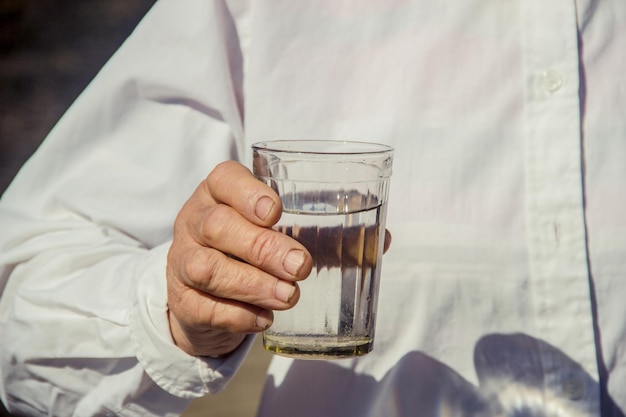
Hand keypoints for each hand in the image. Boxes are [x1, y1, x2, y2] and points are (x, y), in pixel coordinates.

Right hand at [166, 161, 312, 356]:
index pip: (224, 179)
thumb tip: (365, 243)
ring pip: (208, 269)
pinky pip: (205, 308)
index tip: (275, 213)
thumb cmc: (246, 250)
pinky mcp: (182, 302)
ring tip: (288, 296)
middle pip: (218, 226)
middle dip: (263, 248)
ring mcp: (181, 262)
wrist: (203, 296)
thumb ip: (303, 228)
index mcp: (216, 194)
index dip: (248, 194)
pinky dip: (240, 315)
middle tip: (300, 266)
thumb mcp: (265, 228)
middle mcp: (193, 222)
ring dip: (253, 285)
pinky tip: (264, 318)